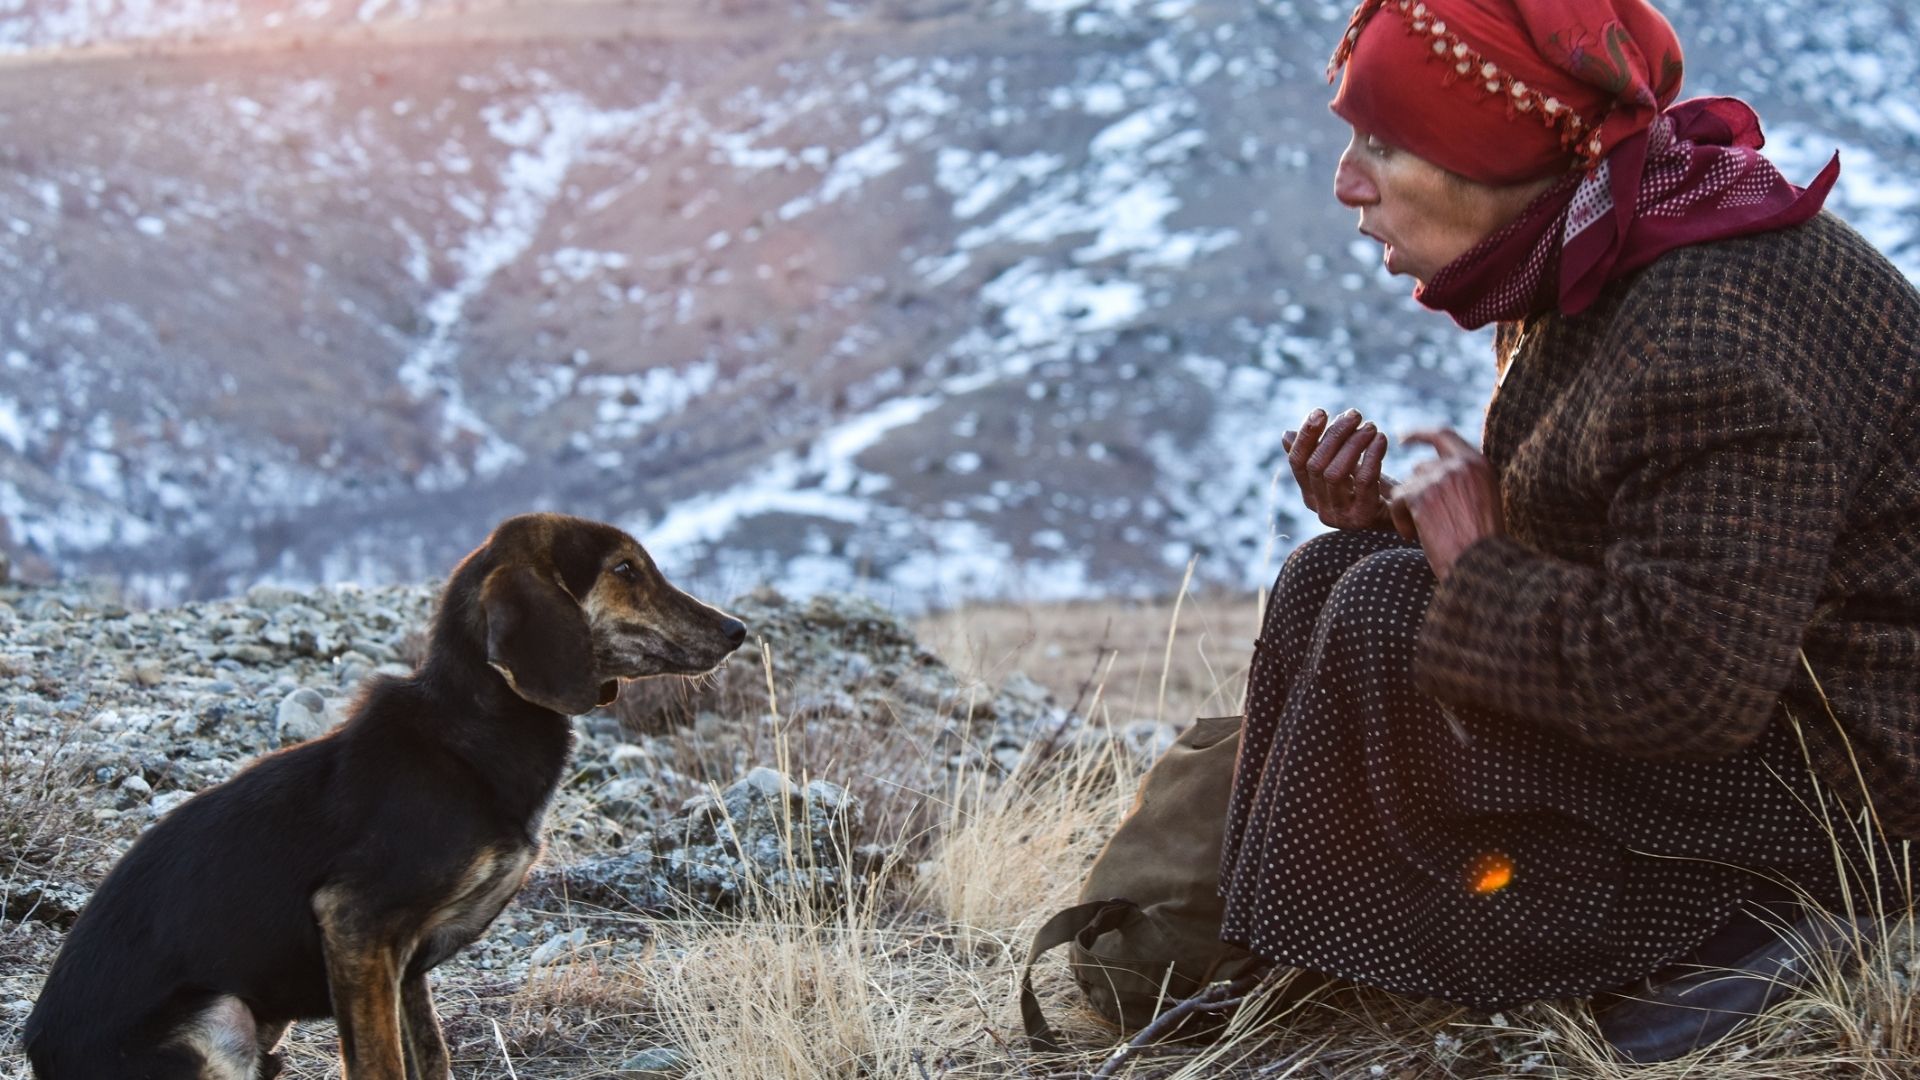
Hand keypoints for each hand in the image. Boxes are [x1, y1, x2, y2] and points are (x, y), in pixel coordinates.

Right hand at [1284, 408, 1403, 533]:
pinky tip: (1381, 439)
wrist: (1409, 515)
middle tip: (1355, 414)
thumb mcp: (1345, 468)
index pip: (1297, 462)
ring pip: (1335, 473)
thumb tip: (1286, 435)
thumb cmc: (1376, 489)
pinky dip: (1371, 456)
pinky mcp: (1364, 518)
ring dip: (1353, 443)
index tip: (1321, 411)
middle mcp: (1321, 509)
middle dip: (1334, 434)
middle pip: (1316, 465)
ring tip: (1371, 426)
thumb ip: (1319, 453)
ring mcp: (1340, 517)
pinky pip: (1363, 481)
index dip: (1306, 436)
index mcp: (1311, 495)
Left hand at [1389, 429, 1502, 578]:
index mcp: (1479, 464)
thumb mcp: (1480, 500)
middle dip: (1414, 493)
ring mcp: (1442, 477)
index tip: (1402, 438)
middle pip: (1421, 469)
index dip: (1420, 434)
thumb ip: (1459, 479)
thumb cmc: (1479, 543)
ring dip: (1408, 511)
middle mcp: (1462, 465)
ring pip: (1406, 487)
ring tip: (1425, 533)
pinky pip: (1397, 501)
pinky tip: (1415, 536)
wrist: (1480, 566)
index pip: (1443, 434)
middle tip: (1416, 519)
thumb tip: (1418, 467)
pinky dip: (1401, 521)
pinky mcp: (1422, 495)